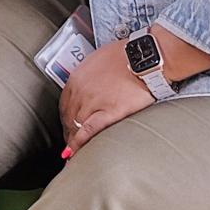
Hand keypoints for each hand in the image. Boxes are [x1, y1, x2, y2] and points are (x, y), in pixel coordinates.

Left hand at [60, 40, 153, 155]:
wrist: (145, 58)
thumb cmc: (126, 56)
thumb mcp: (98, 60)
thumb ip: (89, 76)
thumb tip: (89, 85)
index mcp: (77, 78)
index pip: (64, 103)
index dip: (65, 117)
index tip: (67, 125)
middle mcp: (81, 90)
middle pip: (68, 116)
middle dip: (68, 131)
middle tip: (69, 142)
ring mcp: (94, 102)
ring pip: (76, 125)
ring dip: (72, 139)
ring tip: (73, 152)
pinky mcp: (110, 112)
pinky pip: (89, 131)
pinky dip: (79, 143)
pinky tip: (74, 153)